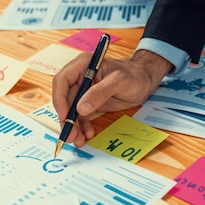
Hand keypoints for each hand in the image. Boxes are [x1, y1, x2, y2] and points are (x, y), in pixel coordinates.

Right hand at [52, 49, 173, 147]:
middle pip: (64, 99)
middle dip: (66, 118)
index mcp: (83, 65)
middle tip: (70, 135)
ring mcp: (84, 91)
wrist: (144, 81)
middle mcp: (79, 77)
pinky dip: (82, 127)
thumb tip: (80, 108)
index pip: (62, 81)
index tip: (65, 116)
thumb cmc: (134, 75)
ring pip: (71, 110)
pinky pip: (81, 116)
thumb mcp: (119, 81)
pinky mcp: (89, 103)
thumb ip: (100, 93)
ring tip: (78, 140)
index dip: (60, 99)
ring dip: (73, 126)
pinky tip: (87, 134)